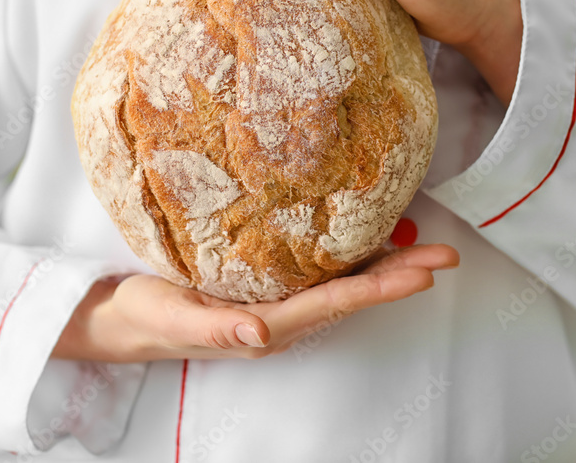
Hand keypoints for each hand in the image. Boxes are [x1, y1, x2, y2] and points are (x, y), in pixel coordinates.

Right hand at [52, 242, 458, 361]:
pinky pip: (320, 275)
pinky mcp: (267, 289)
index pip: (334, 303)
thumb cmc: (150, 316)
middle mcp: (282, 318)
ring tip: (425, 247)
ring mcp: (278, 304)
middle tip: (446, 254)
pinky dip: (352, 259)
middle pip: (352, 295)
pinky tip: (368, 242)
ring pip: (342, 285)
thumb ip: (217, 330)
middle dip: (400, 276)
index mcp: (266, 327)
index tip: (422, 273)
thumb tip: (262, 334)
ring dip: (385, 267)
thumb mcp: (175, 318)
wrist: (128, 320)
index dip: (380, 287)